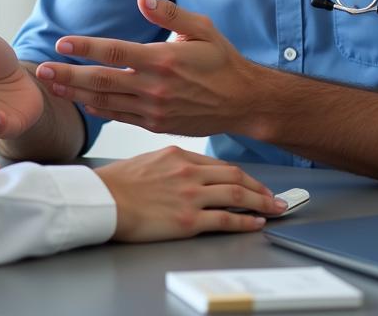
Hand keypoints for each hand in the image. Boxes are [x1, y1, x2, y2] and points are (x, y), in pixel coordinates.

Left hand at [34, 0, 258, 136]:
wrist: (244, 102)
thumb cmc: (222, 60)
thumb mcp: (201, 28)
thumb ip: (169, 13)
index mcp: (162, 60)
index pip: (114, 52)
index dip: (85, 48)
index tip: (62, 42)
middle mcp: (154, 87)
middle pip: (101, 80)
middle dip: (68, 74)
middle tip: (41, 70)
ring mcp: (154, 109)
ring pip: (105, 101)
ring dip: (75, 93)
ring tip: (52, 85)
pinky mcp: (156, 124)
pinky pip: (120, 117)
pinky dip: (99, 110)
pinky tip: (82, 101)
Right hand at [95, 146, 286, 240]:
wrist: (104, 200)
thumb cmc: (117, 183)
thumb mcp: (146, 159)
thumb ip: (169, 163)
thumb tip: (181, 170)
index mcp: (178, 155)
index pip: (218, 164)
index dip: (239, 174)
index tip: (250, 181)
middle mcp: (189, 172)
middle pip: (234, 177)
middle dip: (258, 187)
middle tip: (273, 195)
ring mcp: (191, 195)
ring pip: (237, 195)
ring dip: (260, 202)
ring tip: (274, 208)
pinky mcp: (190, 219)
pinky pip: (227, 219)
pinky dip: (246, 221)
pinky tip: (256, 223)